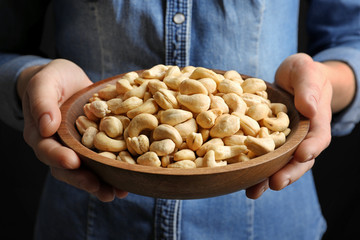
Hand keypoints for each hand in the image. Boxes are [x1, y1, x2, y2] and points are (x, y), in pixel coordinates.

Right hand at [18, 59, 127, 201]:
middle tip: (98, 187)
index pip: (47, 149)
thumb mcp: (45, 82)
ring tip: (114, 193)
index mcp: (41, 133)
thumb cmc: (53, 78)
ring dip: (99, 184)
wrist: (68, 79)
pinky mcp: (93, 146)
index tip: (73, 162)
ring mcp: (77, 148)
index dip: (59, 158)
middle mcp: (58, 146)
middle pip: (66, 168)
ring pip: (85, 170)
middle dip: (82, 179)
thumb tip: (46, 127)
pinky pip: (101, 161)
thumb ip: (42, 101)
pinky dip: (112, 172)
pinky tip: (126, 181)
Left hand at [246, 53, 336, 198]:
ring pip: (279, 164)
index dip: (312, 147)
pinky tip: (238, 178)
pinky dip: (252, 168)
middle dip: (288, 173)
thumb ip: (308, 88)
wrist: (292, 80)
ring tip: (253, 191)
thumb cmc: (303, 74)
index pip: (319, 137)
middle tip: (275, 184)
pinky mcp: (267, 141)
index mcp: (315, 122)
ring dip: (267, 178)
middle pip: (299, 160)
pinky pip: (261, 156)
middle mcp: (301, 137)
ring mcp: (284, 142)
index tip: (303, 155)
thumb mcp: (306, 72)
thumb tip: (309, 108)